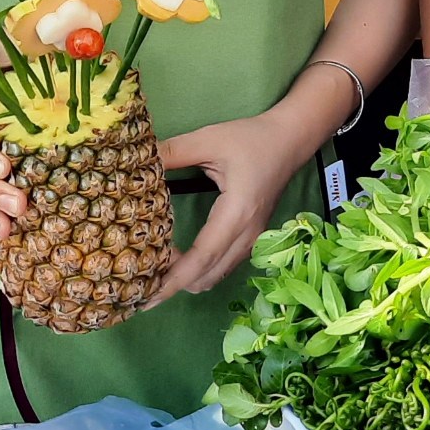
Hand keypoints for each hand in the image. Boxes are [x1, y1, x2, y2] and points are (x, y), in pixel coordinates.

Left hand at [148, 108, 316, 305]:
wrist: (290, 140)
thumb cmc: (251, 139)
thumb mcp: (209, 139)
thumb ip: (174, 152)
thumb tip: (138, 166)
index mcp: (236, 213)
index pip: (202, 258)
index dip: (173, 278)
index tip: (146, 291)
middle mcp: (246, 235)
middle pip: (207, 277)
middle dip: (173, 284)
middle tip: (140, 276)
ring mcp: (251, 240)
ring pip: (215, 276)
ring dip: (187, 278)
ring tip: (156, 268)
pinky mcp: (251, 238)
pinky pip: (222, 266)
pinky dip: (200, 270)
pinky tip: (180, 259)